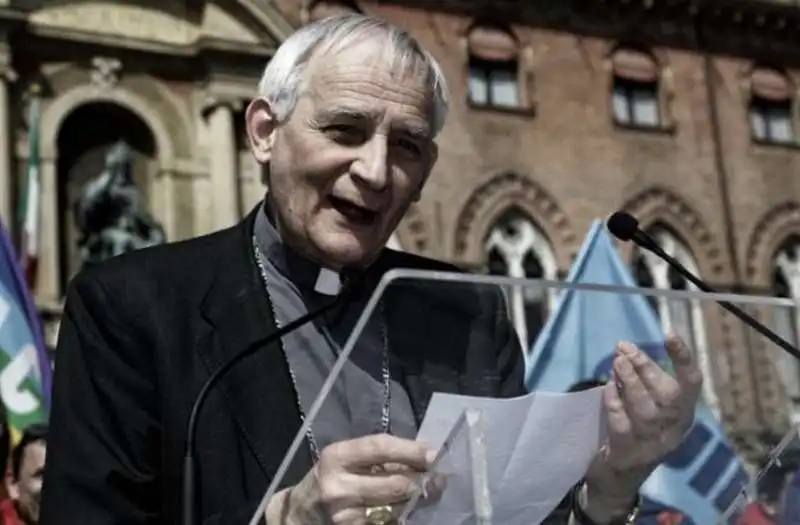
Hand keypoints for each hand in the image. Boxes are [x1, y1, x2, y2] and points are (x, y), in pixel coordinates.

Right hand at [269, 434, 442, 524]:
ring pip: (397, 509)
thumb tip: (427, 457)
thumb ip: (381, 457)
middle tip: (438, 478)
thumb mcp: (347, 460)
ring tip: (424, 494)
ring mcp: (344, 516)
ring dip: (415, 502)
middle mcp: (338, 487)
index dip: (410, 450)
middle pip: (395, 484)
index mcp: (337, 457)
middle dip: (422, 481)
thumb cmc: (332, 479)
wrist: (300, 514)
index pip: (380, 448)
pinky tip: (404, 511)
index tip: (433, 454)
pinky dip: (401, 518)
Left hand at [582, 334, 702, 520]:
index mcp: (682, 415)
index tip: (669, 335)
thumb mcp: (646, 407)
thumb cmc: (633, 432)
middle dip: (647, 368)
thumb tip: (625, 350)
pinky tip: (608, 388)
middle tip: (624, 348)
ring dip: (631, 383)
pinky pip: (624, 426)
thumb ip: (641, 383)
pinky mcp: (630, 454)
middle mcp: (674, 430)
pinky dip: (616, 404)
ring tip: (617, 362)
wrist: (618, 479)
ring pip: (647, 410)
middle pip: (668, 396)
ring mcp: (653, 444)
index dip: (684, 359)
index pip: (691, 384)